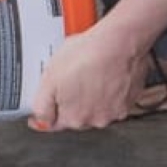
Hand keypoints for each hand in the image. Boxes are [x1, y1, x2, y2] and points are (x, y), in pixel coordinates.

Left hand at [28, 23, 150, 130]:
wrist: (120, 43)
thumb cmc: (88, 54)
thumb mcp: (49, 76)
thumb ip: (42, 103)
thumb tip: (38, 118)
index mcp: (73, 117)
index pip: (54, 123)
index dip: (48, 110)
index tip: (48, 104)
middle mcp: (95, 120)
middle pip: (76, 115)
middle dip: (71, 100)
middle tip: (71, 79)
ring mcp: (113, 112)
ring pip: (95, 107)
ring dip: (91, 95)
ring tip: (90, 74)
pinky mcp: (127, 101)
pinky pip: (113, 100)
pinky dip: (109, 91)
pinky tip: (104, 75)